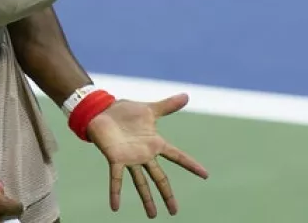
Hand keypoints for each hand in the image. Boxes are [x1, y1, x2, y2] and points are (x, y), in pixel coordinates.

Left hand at [86, 93, 208, 217]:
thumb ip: (168, 105)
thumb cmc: (125, 111)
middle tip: (174, 212)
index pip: (177, 156)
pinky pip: (116, 178)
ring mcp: (130, 158)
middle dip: (167, 195)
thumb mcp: (149, 109)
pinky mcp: (115, 158)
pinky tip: (115, 207)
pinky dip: (115, 192)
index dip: (191, 165)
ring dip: (146, 199)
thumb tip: (187, 96)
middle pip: (160, 178)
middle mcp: (144, 154)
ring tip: (152, 216)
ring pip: (141, 182)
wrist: (102, 110)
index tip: (205, 175)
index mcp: (155, 143)